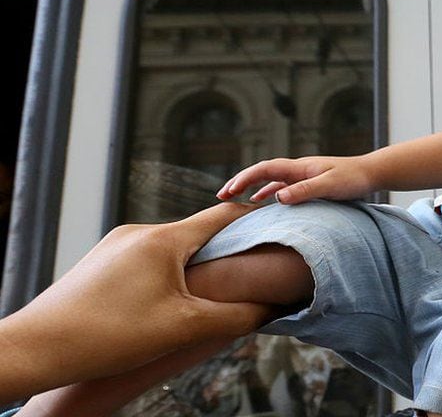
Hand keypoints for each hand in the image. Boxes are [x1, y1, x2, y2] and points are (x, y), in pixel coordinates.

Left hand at [2, 203, 272, 402]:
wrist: (37, 348)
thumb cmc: (108, 335)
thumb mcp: (184, 328)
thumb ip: (235, 317)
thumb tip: (271, 310)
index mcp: (164, 240)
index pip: (223, 217)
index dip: (256, 221)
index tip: (280, 228)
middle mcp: (139, 233)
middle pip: (197, 233)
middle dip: (226, 252)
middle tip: (250, 273)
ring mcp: (116, 246)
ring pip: (171, 249)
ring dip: (194, 267)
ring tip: (209, 295)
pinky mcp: (101, 264)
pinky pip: (146, 260)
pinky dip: (167, 275)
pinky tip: (168, 303)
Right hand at [217, 156, 370, 203]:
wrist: (372, 173)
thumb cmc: (354, 179)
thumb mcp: (329, 186)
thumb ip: (304, 191)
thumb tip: (276, 197)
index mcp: (300, 167)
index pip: (264, 169)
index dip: (244, 179)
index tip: (228, 192)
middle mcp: (298, 169)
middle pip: (262, 172)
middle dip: (240, 182)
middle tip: (221, 196)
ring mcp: (303, 175)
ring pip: (270, 180)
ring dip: (251, 188)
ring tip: (233, 200)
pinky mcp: (310, 183)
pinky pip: (282, 187)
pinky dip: (268, 193)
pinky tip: (262, 203)